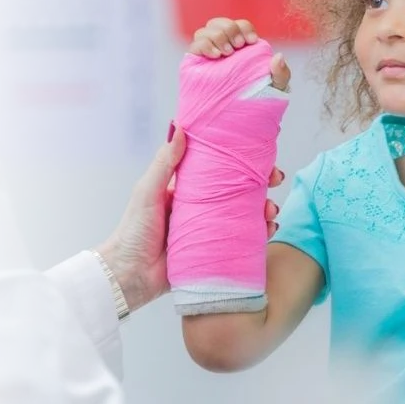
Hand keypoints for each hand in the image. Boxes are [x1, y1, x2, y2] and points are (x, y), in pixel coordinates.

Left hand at [97, 127, 287, 310]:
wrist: (129, 276)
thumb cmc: (133, 231)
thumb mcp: (147, 192)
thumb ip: (165, 163)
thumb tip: (180, 127)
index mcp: (187, 190)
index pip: (220, 170)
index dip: (241, 161)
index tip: (260, 154)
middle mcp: (203, 208)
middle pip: (240, 191)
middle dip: (261, 184)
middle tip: (275, 179)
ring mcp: (211, 231)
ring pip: (246, 216)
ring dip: (264, 209)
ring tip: (270, 210)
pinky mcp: (216, 254)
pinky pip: (243, 242)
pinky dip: (259, 236)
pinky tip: (267, 231)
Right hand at [189, 17, 291, 91]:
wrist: (239, 119)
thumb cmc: (259, 99)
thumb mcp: (276, 87)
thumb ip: (281, 73)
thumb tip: (278, 57)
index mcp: (241, 47)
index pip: (239, 25)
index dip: (244, 27)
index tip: (251, 40)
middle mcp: (223, 47)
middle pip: (218, 23)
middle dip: (229, 29)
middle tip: (238, 45)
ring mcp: (208, 55)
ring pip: (204, 31)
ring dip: (216, 36)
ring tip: (226, 53)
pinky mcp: (196, 64)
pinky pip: (194, 46)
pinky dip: (204, 45)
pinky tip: (215, 56)